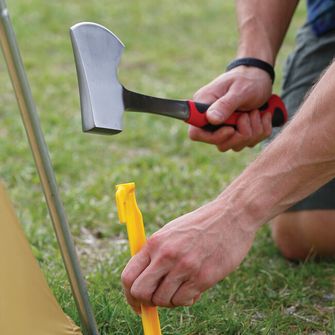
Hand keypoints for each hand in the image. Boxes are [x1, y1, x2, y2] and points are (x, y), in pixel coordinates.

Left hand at [121, 198, 255, 310]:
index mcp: (155, 242)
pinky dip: (185, 299)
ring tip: (180, 287)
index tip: (136, 302)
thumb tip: (143, 280)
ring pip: (163, 300)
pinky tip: (194, 288)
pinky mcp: (203, 277)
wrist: (230, 216)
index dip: (129, 294)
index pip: (128, 276)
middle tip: (156, 299)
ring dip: (169, 300)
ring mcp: (184, 267)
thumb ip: (155, 254)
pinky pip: (184, 300)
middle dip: (146, 301)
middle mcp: (166, 255)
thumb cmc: (199, 225)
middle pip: (140, 292)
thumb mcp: (171, 232)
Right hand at [189, 66, 272, 151]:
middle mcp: (211, 120)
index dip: (213, 137)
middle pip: (220, 144)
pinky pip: (249, 143)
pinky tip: (262, 115)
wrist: (261, 77)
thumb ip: (225, 105)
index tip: (231, 129)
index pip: (196, 133)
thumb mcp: (239, 89)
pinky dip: (261, 131)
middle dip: (240, 134)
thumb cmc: (249, 79)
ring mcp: (224, 128)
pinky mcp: (237, 133)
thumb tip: (211, 119)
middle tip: (250, 114)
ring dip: (253, 131)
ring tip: (257, 112)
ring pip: (235, 145)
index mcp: (204, 107)